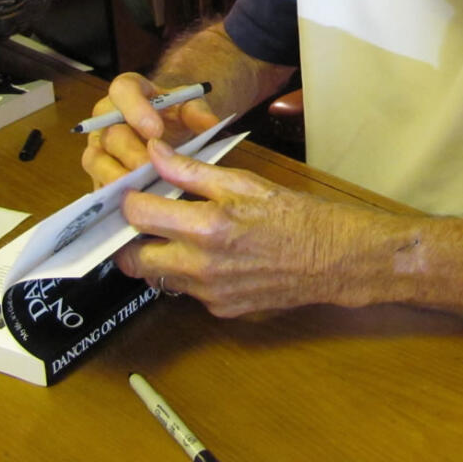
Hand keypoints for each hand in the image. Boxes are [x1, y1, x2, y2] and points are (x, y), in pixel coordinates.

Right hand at [80, 72, 220, 187]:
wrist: (169, 131)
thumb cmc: (176, 115)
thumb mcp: (191, 108)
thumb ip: (199, 112)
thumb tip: (210, 124)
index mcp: (128, 91)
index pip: (122, 90)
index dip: (135, 110)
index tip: (156, 130)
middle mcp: (106, 117)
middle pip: (110, 133)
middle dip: (131, 153)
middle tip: (151, 168)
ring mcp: (99, 144)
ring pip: (96, 160)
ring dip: (118, 176)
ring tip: (141, 188)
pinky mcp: (98, 171)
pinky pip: (97, 183)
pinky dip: (113, 194)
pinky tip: (133, 203)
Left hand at [114, 139, 388, 316]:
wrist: (334, 258)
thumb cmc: (296, 215)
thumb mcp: (245, 183)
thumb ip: (192, 171)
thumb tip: (155, 153)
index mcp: (207, 227)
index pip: (137, 216)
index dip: (128, 200)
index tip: (133, 191)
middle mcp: (202, 267)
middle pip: (133, 260)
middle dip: (130, 239)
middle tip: (143, 220)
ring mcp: (210, 295)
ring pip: (159, 278)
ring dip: (159, 256)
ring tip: (180, 234)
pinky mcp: (221, 310)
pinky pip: (188, 291)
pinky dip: (189, 273)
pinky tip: (212, 255)